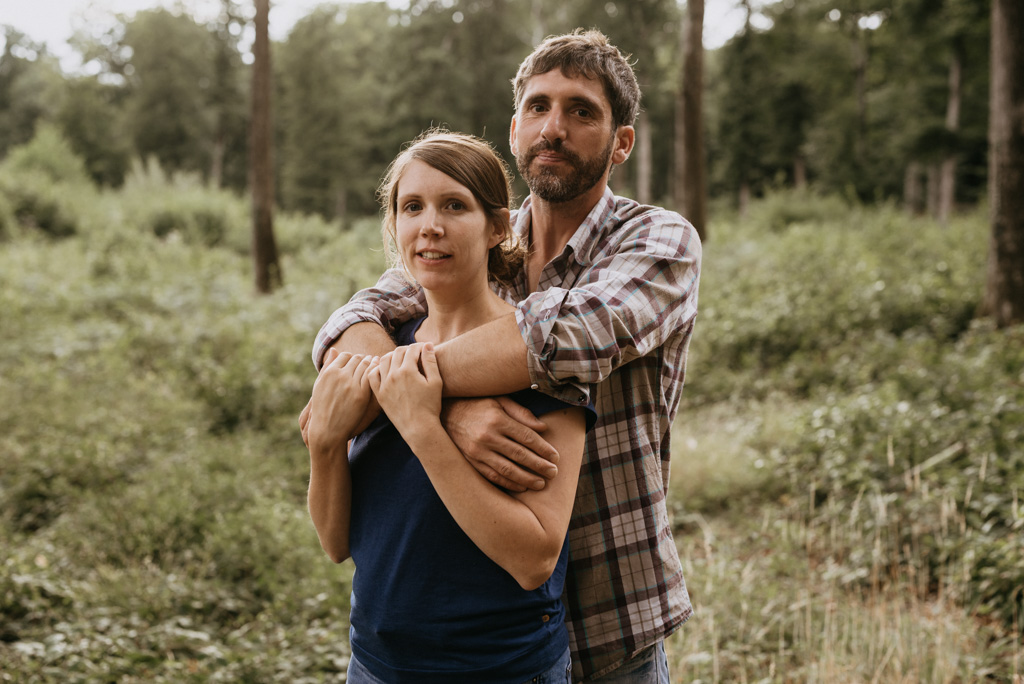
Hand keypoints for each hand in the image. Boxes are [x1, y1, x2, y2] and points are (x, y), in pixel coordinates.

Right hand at [305, 349, 373, 454]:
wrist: (328, 430)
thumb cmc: (323, 408)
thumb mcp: (320, 385)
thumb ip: (328, 366)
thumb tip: (334, 349)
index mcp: (329, 372)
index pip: (345, 355)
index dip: (352, 358)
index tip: (358, 363)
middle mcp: (339, 376)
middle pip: (357, 359)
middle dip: (364, 360)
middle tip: (371, 362)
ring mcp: (350, 385)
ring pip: (366, 366)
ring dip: (372, 365)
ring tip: (377, 366)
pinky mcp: (361, 394)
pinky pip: (371, 377)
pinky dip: (376, 373)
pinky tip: (379, 375)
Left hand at [368, 343, 442, 432]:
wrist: (419, 427)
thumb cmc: (431, 405)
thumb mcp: (436, 382)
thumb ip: (430, 361)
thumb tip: (427, 345)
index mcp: (408, 370)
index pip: (411, 349)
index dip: (419, 346)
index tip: (423, 348)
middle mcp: (393, 375)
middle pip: (397, 353)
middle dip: (406, 349)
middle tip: (413, 353)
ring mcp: (384, 384)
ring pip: (383, 361)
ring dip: (391, 356)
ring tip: (399, 359)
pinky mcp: (379, 394)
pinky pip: (372, 375)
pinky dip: (376, 368)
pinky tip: (384, 369)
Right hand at [441, 396, 559, 491]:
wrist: (443, 414)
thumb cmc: (477, 405)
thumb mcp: (499, 401)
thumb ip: (521, 413)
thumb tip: (543, 428)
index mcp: (497, 419)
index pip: (527, 437)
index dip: (544, 449)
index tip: (556, 457)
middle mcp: (487, 436)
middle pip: (520, 455)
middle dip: (540, 466)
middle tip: (554, 473)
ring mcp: (478, 451)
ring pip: (508, 469)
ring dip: (527, 479)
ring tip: (541, 484)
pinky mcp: (471, 462)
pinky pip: (493, 476)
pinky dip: (509, 484)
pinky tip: (522, 487)